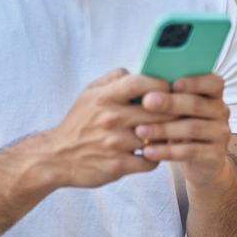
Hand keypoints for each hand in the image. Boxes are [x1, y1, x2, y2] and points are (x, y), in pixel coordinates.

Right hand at [41, 68, 170, 187]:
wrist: (56, 157)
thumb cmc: (78, 123)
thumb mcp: (88, 93)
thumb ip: (114, 78)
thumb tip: (140, 71)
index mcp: (104, 97)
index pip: (140, 83)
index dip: (160, 84)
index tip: (168, 89)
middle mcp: (110, 118)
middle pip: (158, 110)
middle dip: (173, 111)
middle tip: (179, 112)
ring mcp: (115, 143)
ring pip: (159, 136)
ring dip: (165, 136)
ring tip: (166, 133)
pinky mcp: (119, 166)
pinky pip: (152, 160)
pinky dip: (155, 157)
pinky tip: (150, 152)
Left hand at [134, 73, 231, 186]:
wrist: (197, 162)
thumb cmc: (178, 124)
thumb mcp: (175, 108)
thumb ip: (166, 93)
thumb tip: (142, 83)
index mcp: (212, 93)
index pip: (213, 82)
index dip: (194, 81)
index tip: (173, 83)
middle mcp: (220, 111)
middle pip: (196, 104)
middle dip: (170, 103)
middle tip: (146, 102)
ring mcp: (220, 134)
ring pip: (191, 128)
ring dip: (163, 129)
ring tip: (139, 130)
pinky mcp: (215, 155)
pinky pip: (190, 152)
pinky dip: (166, 151)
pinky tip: (148, 151)